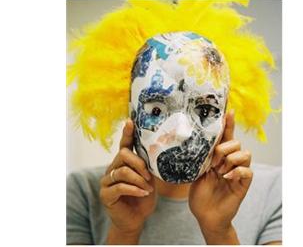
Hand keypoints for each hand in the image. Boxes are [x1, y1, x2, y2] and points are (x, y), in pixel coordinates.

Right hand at [99, 119, 156, 242]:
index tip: (130, 122)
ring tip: (148, 187)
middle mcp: (112, 168)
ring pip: (122, 171)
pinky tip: (143, 193)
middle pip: (123, 155)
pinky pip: (119, 186)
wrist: (136, 218)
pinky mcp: (105, 194)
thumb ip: (148, 166)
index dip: (127, 134)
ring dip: (138, 179)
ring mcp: (106, 181)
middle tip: (148, 175)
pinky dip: (134, 189)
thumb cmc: (143, 196)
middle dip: (139, 163)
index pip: (124, 145)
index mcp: (123, 163)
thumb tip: (157, 152)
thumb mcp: (149, 179)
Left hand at [189, 111, 252, 242]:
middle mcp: (229, 161)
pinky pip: (248, 171)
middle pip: (236, 142)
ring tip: (220, 170)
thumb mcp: (196, 172)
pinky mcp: (243, 184)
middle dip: (225, 147)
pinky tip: (227, 177)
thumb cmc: (200, 193)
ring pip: (245, 153)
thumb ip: (201, 158)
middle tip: (214, 161)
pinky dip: (238, 171)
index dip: (228, 124)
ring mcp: (237, 172)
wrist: (205, 214)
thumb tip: (197, 141)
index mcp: (218, 156)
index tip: (229, 111)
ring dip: (231, 159)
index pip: (225, 137)